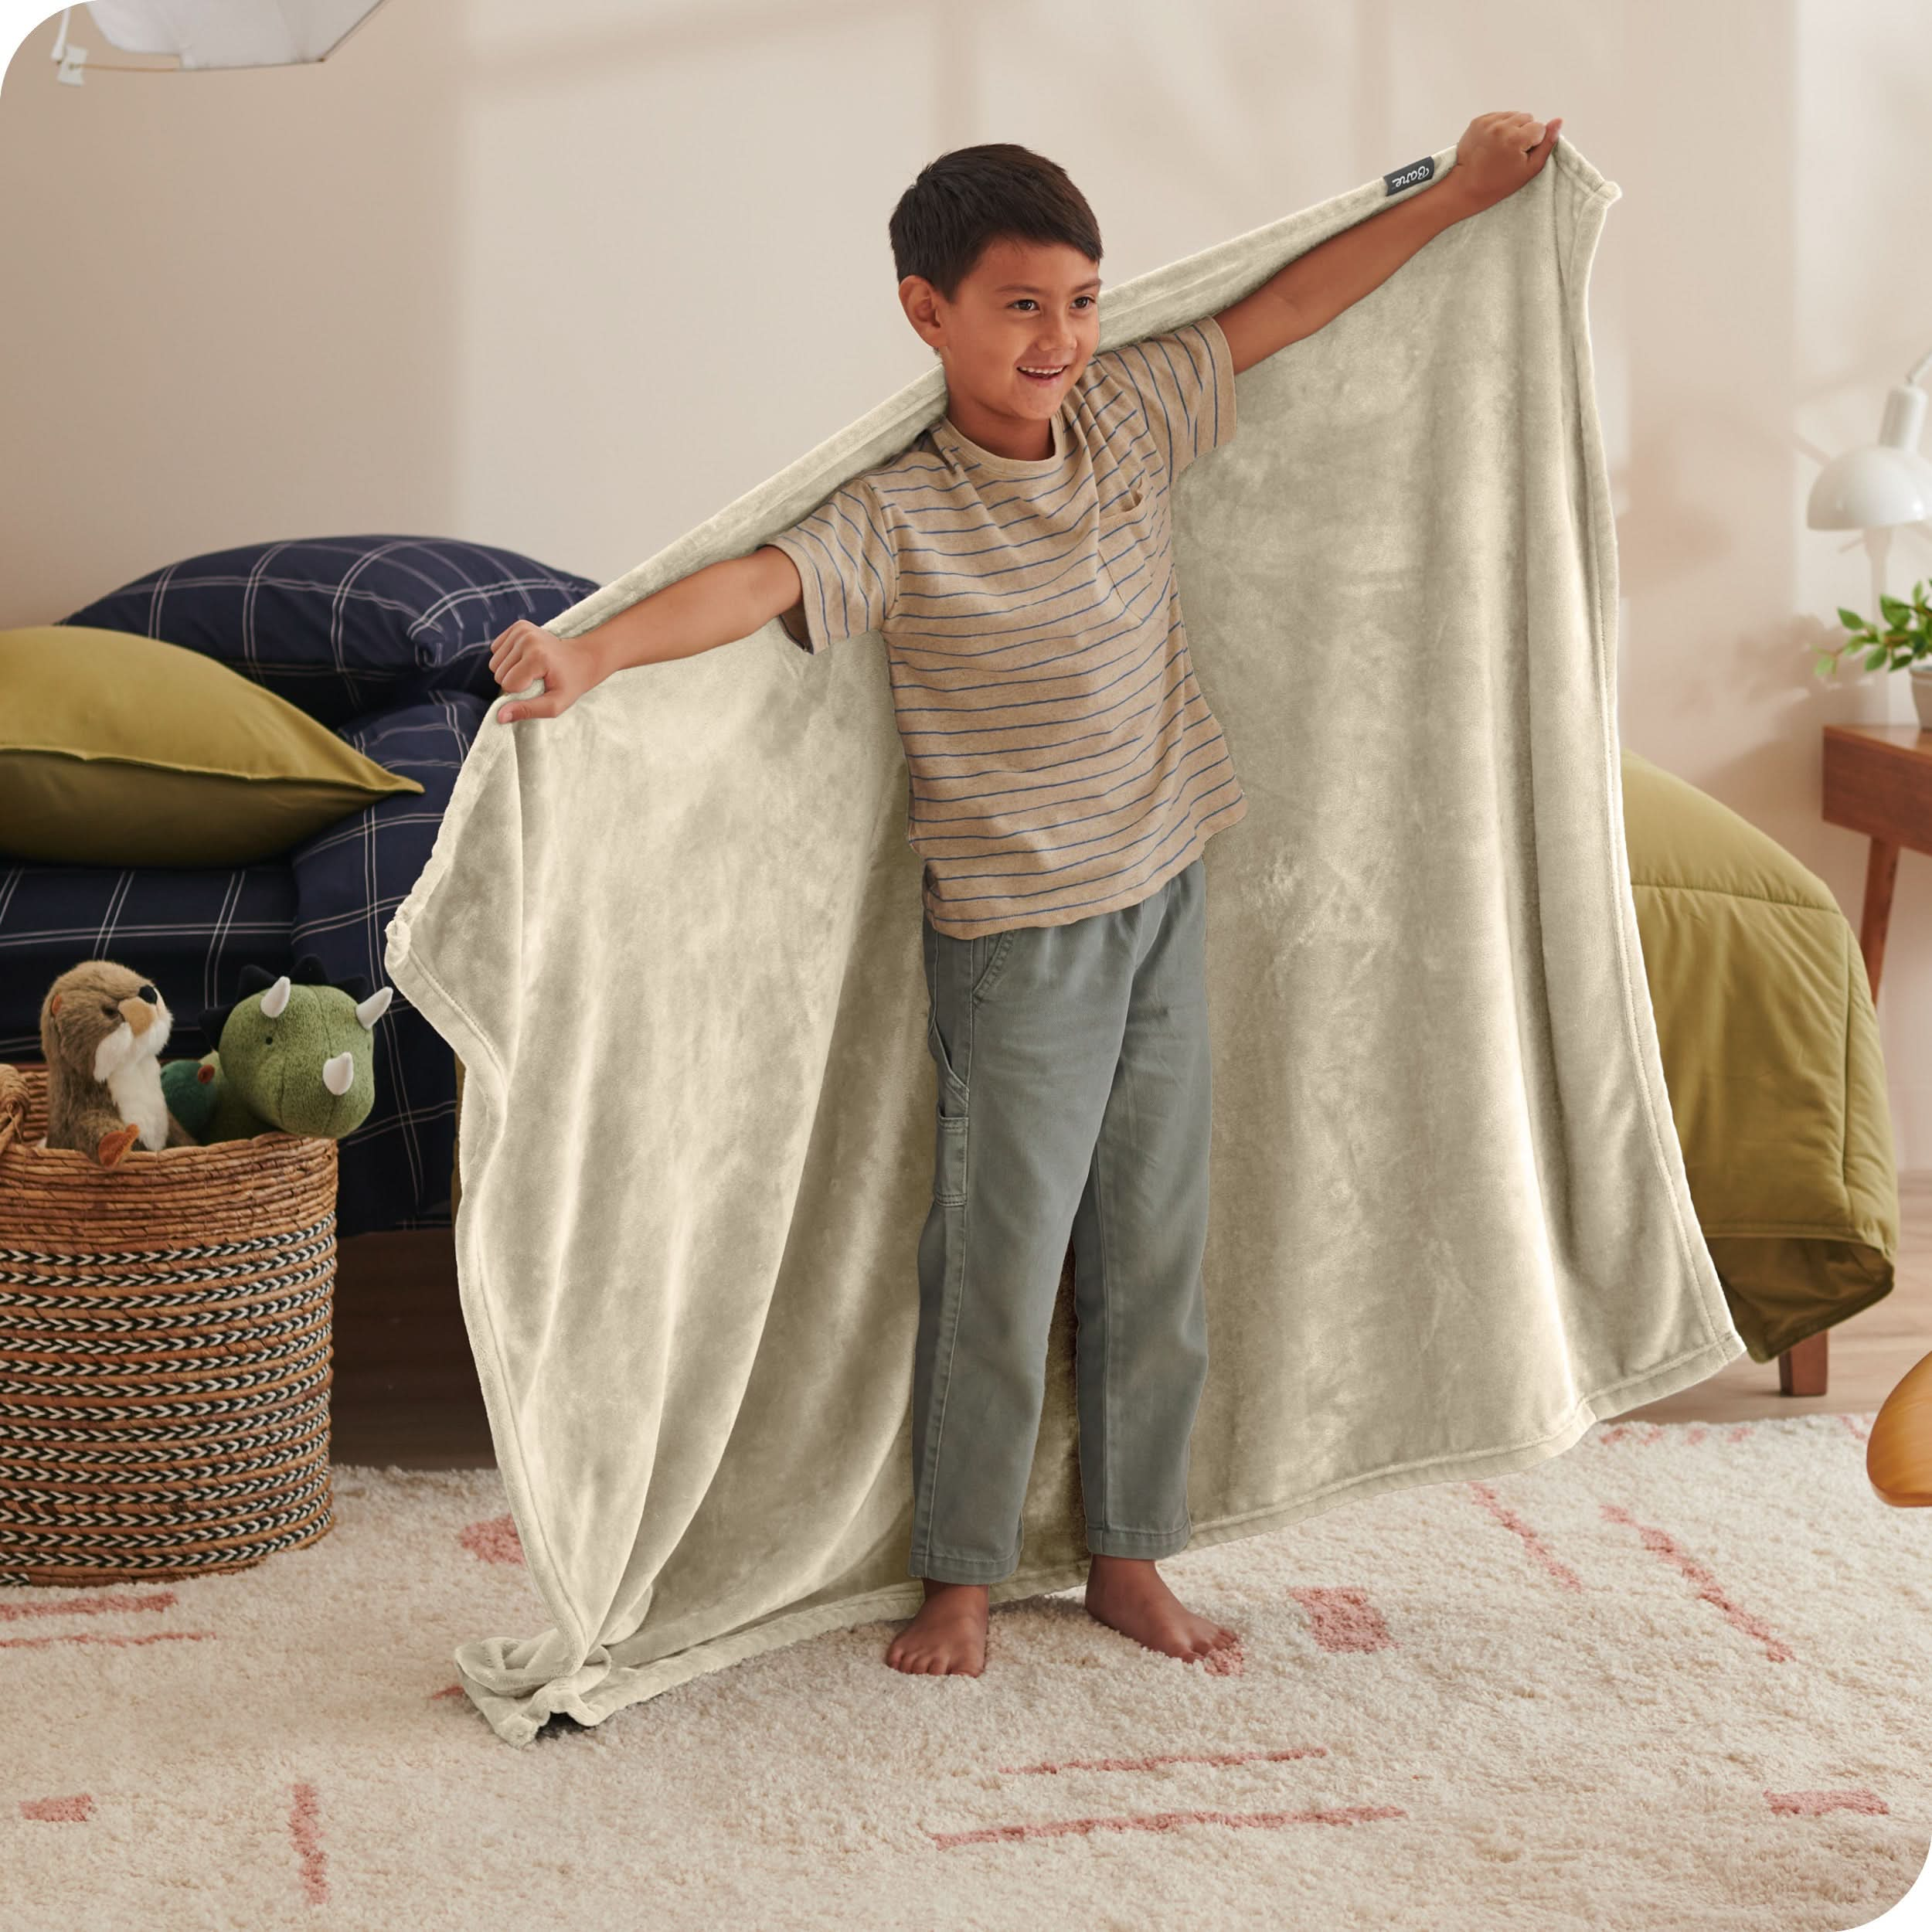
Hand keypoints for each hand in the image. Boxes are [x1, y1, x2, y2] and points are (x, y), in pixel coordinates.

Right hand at [487, 618, 603, 723]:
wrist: (583, 658)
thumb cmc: (570, 684)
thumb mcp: (554, 704)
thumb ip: (528, 711)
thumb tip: (499, 716)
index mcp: (537, 656)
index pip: (507, 685)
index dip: (520, 692)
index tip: (539, 686)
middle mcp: (527, 638)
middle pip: (498, 674)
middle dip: (513, 682)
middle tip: (536, 678)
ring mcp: (522, 629)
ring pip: (494, 663)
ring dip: (509, 671)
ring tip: (531, 669)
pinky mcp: (518, 626)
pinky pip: (495, 649)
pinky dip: (507, 658)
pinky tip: (525, 658)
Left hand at [1451, 111, 1561, 211]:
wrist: (1464, 186)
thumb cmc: (1498, 183)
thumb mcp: (1529, 170)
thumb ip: (1546, 145)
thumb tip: (1559, 121)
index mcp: (1516, 138)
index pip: (1539, 128)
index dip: (1533, 143)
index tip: (1521, 156)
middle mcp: (1501, 126)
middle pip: (1527, 118)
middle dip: (1523, 132)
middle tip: (1511, 152)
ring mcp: (1488, 122)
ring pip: (1513, 115)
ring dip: (1512, 128)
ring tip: (1502, 147)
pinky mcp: (1478, 121)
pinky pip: (1498, 116)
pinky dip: (1499, 126)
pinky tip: (1493, 142)